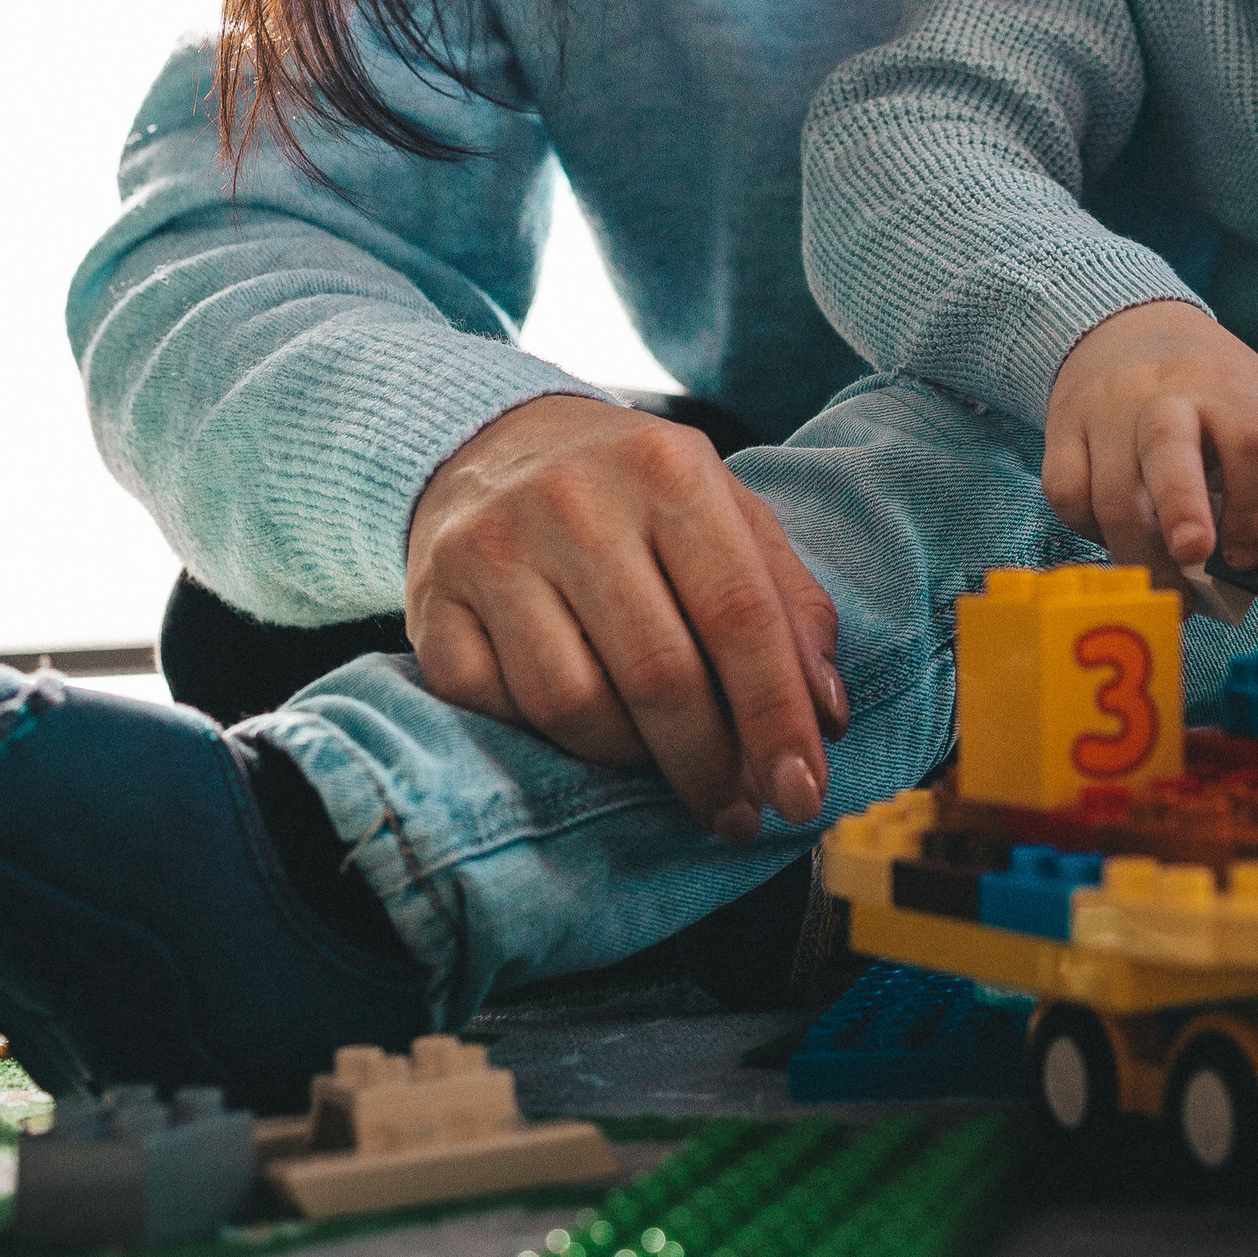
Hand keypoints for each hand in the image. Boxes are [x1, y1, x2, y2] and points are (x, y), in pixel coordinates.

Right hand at [405, 392, 847, 844]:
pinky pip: (498, 711)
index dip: (775, 717)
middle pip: (659, 673)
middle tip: (738, 814)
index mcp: (669, 468)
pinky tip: (581, 729)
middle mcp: (575, 501)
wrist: (490, 441)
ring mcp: (492, 551)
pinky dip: (547, 740)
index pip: (737, 613)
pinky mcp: (431, 606)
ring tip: (663, 766)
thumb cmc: (632, 493)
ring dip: (632, 761)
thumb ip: (787, 600)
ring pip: (574, 706)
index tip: (802, 794)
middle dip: (711, 765)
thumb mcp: (726, 511)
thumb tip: (826, 711)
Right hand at [1043, 303, 1257, 584]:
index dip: (1254, 506)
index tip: (1249, 556)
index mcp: (1229, 390)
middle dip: (1181, 507)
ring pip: (1111, 488)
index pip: (1249, 443)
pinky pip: (1066, 491)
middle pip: (1168, 446)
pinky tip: (1118, 542)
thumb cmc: (1215, 385)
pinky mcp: (1063, 430)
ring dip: (1138, 551)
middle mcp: (1164, 394)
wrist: (1130, 325)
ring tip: (1167, 588)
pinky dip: (1088, 530)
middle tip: (1193, 554)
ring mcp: (1107, 411)